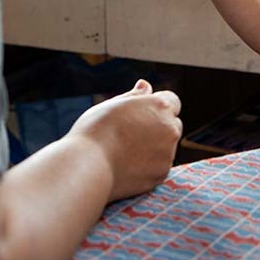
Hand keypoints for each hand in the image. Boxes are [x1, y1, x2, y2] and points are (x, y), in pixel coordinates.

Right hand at [67, 79, 182, 200]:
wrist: (87, 166)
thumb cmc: (95, 131)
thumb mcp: (112, 105)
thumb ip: (134, 96)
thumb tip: (145, 86)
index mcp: (160, 106)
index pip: (172, 102)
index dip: (156, 107)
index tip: (139, 114)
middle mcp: (170, 129)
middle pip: (173, 125)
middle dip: (159, 127)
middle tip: (131, 134)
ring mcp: (168, 153)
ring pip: (166, 148)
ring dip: (154, 148)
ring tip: (125, 151)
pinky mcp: (161, 174)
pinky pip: (159, 166)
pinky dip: (148, 166)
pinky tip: (127, 165)